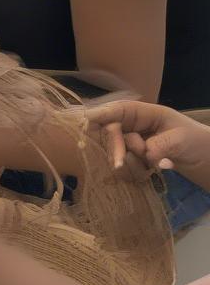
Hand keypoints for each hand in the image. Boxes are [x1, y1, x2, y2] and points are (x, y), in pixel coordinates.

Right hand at [87, 100, 209, 179]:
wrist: (202, 161)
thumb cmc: (195, 141)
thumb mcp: (181, 138)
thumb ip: (161, 144)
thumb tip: (145, 154)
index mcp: (143, 114)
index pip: (118, 110)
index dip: (100, 113)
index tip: (86, 119)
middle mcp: (131, 127)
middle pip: (109, 133)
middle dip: (115, 149)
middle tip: (118, 164)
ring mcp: (128, 144)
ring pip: (113, 154)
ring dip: (132, 164)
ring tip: (156, 165)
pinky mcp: (129, 161)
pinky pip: (121, 169)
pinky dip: (134, 174)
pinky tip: (149, 173)